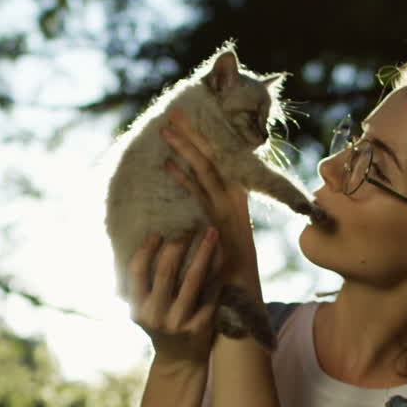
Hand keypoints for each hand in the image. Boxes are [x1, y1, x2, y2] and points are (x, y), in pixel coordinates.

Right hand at [127, 229, 219, 365]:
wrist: (180, 362)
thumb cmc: (162, 327)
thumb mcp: (145, 311)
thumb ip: (143, 287)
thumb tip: (149, 243)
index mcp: (137, 309)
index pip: (137, 272)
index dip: (145, 249)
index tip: (157, 230)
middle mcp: (155, 316)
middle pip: (166, 271)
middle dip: (178, 244)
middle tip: (188, 223)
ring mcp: (178, 323)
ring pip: (193, 279)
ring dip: (203, 252)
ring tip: (211, 233)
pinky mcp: (200, 327)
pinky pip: (211, 293)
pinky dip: (218, 273)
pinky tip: (223, 256)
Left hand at [161, 109, 259, 291]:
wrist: (240, 294)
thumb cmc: (223, 267)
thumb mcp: (212, 232)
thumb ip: (202, 211)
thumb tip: (181, 193)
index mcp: (232, 196)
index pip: (217, 159)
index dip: (201, 139)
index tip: (185, 121)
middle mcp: (232, 198)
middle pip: (212, 158)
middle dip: (192, 134)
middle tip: (173, 112)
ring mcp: (228, 209)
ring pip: (206, 170)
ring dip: (187, 148)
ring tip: (166, 129)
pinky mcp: (223, 222)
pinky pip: (201, 195)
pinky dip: (184, 178)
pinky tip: (168, 165)